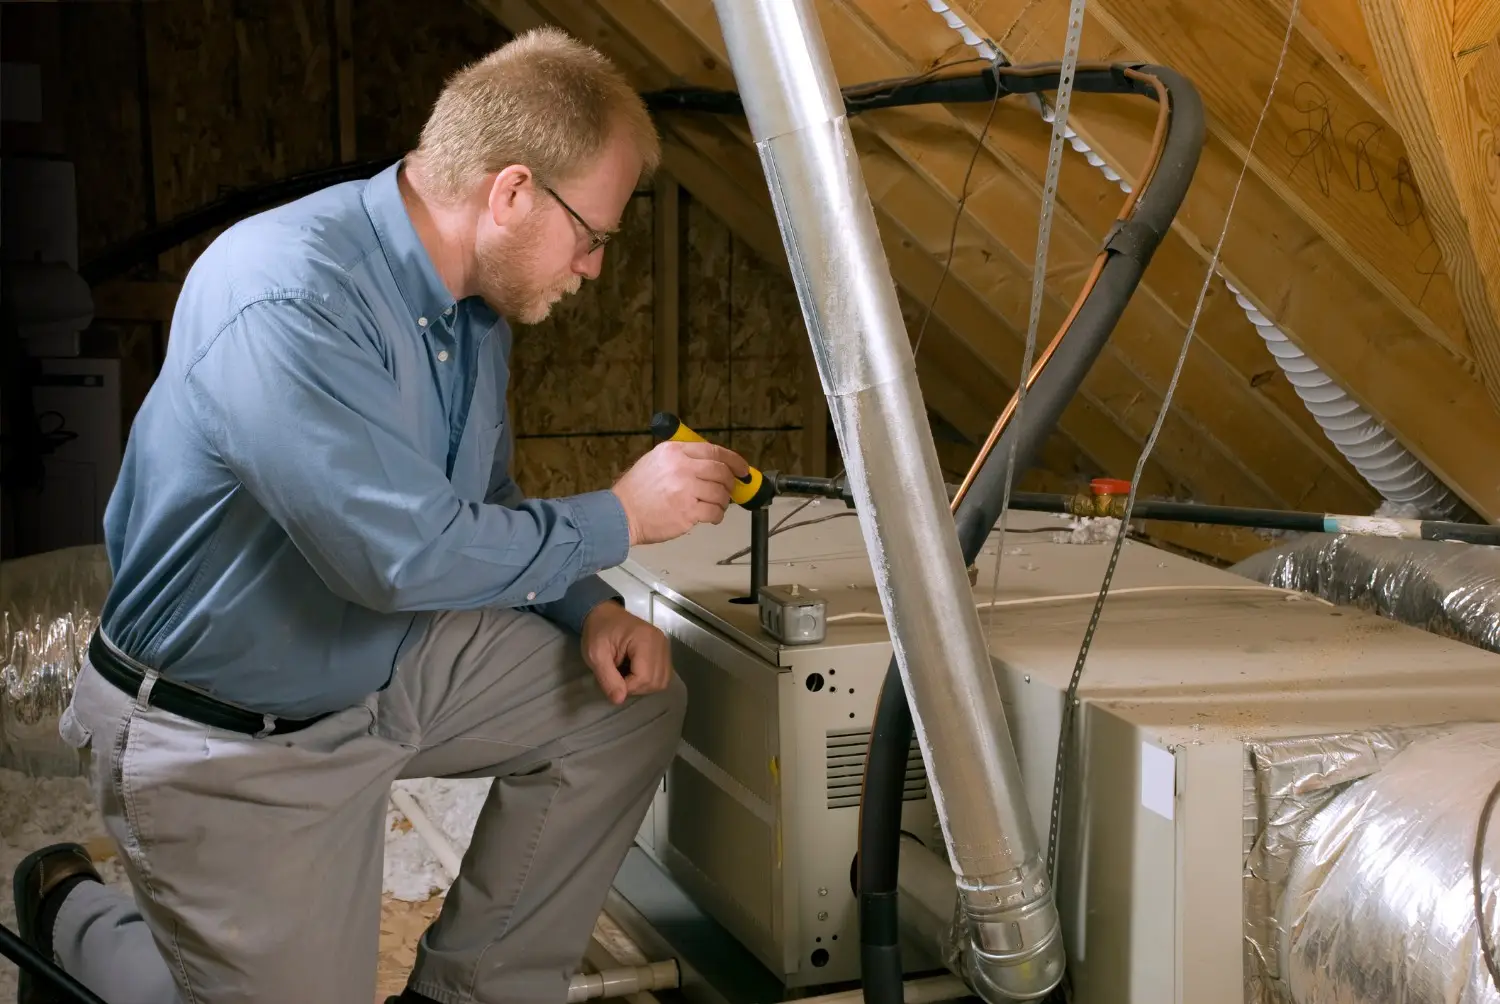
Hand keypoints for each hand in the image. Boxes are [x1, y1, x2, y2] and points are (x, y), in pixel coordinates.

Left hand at [580, 601, 672, 704]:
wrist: (604, 615)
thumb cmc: (598, 632)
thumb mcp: (595, 654)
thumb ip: (607, 678)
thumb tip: (619, 700)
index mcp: (644, 639)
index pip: (644, 677)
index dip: (627, 687)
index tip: (611, 679)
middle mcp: (660, 643)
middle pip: (656, 681)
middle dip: (636, 687)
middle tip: (618, 678)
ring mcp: (665, 646)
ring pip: (662, 681)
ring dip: (643, 686)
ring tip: (626, 676)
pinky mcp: (664, 651)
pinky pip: (663, 675)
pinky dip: (649, 680)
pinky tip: (635, 673)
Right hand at [611, 440, 749, 545]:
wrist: (620, 514)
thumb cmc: (636, 491)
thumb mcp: (654, 461)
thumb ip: (681, 459)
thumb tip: (711, 465)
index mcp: (674, 452)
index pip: (713, 451)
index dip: (734, 460)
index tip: (742, 468)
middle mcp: (682, 467)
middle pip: (721, 472)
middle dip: (730, 482)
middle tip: (729, 490)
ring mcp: (686, 490)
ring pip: (720, 493)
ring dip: (723, 501)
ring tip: (715, 506)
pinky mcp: (688, 512)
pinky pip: (714, 512)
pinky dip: (717, 516)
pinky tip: (711, 517)